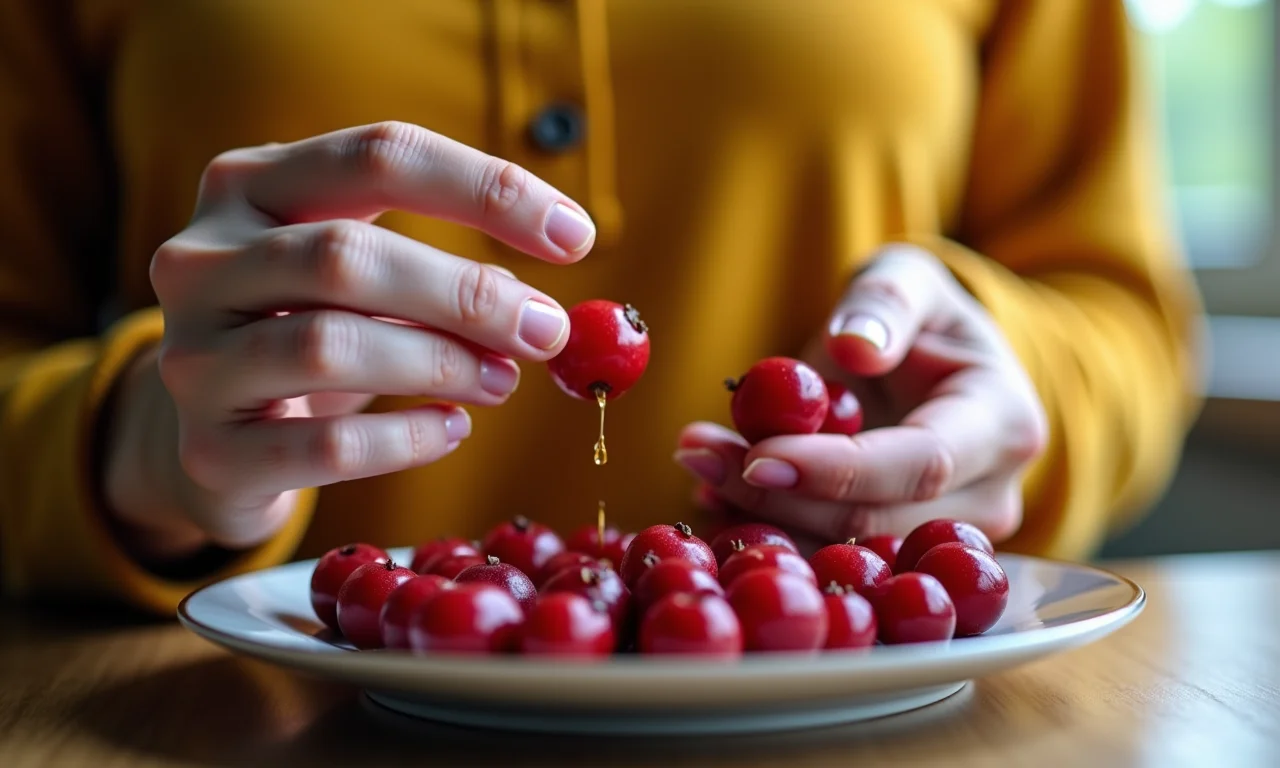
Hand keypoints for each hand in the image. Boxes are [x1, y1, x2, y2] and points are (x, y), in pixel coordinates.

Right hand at [104, 121, 595, 560]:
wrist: (212, 435)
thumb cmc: (309, 332)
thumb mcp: (362, 278)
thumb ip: (440, 274)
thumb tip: (546, 311)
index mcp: (250, 183)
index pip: (379, 156)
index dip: (487, 191)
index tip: (576, 238)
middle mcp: (202, 258)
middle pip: (346, 256)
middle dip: (468, 294)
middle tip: (547, 331)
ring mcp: (192, 355)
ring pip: (328, 346)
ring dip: (440, 363)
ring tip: (503, 380)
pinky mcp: (209, 449)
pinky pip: (326, 446)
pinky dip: (407, 438)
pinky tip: (452, 428)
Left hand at [675, 244, 1046, 545]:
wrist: (932, 365)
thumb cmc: (919, 318)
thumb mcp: (907, 280)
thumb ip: (885, 303)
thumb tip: (855, 347)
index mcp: (1002, 425)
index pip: (919, 464)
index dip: (834, 470)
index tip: (755, 455)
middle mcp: (987, 496)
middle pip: (873, 522)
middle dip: (776, 496)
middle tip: (694, 450)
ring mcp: (944, 534)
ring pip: (843, 550)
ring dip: (759, 515)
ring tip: (696, 460)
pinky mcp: (898, 552)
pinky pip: (825, 552)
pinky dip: (765, 526)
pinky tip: (711, 488)